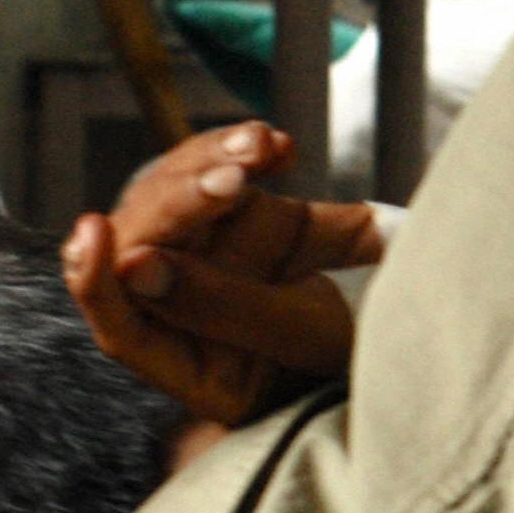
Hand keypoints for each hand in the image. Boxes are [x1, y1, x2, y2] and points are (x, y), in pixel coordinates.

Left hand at [61, 122, 384, 424]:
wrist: (418, 321)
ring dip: (213, 162)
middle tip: (236, 178)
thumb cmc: (365, 352)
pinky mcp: (243, 221)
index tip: (96, 232)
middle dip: (181, 202)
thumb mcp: (305, 338)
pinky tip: (278, 146)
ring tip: (263, 146)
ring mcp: (211, 259)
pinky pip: (220, 175)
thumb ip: (227, 307)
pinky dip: (240, 153)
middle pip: (146, 245)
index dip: (97, 282)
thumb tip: (135, 264)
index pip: (122, 329)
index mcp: (193, 366)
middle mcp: (185, 311)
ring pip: (177, 196)